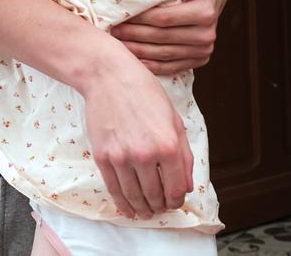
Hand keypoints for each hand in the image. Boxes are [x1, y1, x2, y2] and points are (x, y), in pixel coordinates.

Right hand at [83, 47, 194, 218]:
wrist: (109, 78)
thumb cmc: (145, 93)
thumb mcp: (174, 120)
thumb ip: (184, 155)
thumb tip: (187, 185)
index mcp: (168, 145)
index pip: (176, 188)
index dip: (177, 200)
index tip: (175, 201)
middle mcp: (145, 155)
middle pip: (156, 195)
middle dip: (161, 205)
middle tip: (162, 207)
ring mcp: (121, 158)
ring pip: (135, 196)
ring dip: (144, 208)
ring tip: (148, 211)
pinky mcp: (103, 158)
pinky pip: (115, 190)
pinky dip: (124, 204)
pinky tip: (130, 209)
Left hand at [110, 0, 231, 74]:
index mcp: (206, 13)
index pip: (165, 18)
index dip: (140, 19)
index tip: (121, 15)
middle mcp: (207, 35)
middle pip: (161, 38)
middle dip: (134, 35)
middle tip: (114, 31)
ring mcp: (204, 50)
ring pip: (164, 54)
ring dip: (139, 51)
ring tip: (119, 45)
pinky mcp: (200, 59)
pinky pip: (173, 67)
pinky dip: (152, 65)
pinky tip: (135, 61)